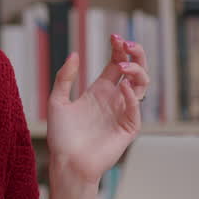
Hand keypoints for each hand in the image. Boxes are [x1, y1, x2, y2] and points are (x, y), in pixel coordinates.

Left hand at [46, 34, 150, 184]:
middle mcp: (114, 99)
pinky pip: (135, 110)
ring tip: (124, 65)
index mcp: (100, 91)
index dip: (118, 48)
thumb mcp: (57, 102)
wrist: (67, 162)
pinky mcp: (128, 128)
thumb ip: (65, 78)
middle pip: (134, 70)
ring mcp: (123, 112)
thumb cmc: (61, 137)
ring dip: (137, 72)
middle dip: (135, 54)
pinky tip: (123, 88)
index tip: (114, 36)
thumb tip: (74, 54)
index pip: (116, 63)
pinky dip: (132, 97)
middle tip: (127, 44)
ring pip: (142, 86)